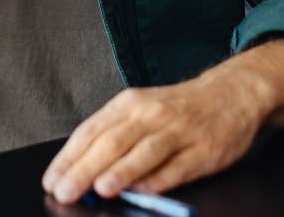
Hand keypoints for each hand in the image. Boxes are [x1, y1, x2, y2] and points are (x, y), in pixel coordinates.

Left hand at [41, 62, 272, 203]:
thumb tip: (81, 170)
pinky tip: (144, 191)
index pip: (91, 130)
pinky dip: (160, 179)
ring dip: (122, 171)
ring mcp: (179, 131)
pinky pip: (179, 167)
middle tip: (65, 190)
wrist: (232, 93)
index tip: (52, 179)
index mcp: (129, 104)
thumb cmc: (178, 107)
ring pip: (145, 151)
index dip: (69, 157)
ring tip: (102, 188)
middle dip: (85, 168)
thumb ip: (114, 136)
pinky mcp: (204, 149)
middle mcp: (151, 114)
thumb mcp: (141, 110)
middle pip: (113, 142)